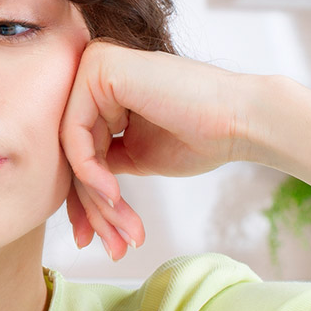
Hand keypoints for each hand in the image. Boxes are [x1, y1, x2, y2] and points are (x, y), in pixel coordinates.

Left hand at [60, 41, 254, 259]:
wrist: (243, 123)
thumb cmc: (199, 137)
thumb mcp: (134, 155)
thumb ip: (99, 161)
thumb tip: (67, 187)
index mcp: (100, 88)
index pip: (76, 150)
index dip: (82, 200)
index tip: (91, 238)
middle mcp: (92, 71)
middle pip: (71, 151)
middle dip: (89, 207)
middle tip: (109, 246)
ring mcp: (93, 65)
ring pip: (71, 148)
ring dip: (94, 199)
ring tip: (121, 231)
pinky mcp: (99, 68)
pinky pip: (75, 134)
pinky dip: (90, 172)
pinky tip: (113, 196)